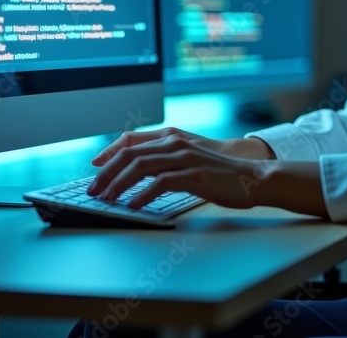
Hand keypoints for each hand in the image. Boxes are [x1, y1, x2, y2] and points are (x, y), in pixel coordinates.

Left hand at [86, 133, 327, 216]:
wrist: (253, 178)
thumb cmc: (220, 175)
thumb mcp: (190, 163)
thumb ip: (167, 164)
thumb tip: (138, 178)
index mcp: (173, 139)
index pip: (131, 142)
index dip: (109, 153)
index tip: (94, 168)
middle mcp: (176, 145)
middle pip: (131, 155)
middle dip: (107, 174)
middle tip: (93, 191)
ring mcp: (186, 159)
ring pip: (141, 167)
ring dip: (119, 184)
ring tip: (106, 199)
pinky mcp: (195, 176)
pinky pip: (161, 183)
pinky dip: (142, 195)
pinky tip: (133, 205)